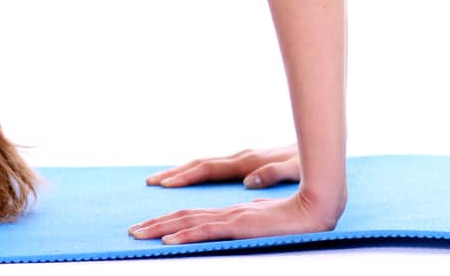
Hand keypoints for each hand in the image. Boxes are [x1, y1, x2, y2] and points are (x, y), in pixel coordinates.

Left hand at [128, 188, 336, 245]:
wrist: (318, 207)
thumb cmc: (296, 215)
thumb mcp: (265, 221)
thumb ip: (248, 220)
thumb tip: (235, 221)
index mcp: (229, 212)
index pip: (191, 216)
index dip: (168, 221)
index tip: (148, 227)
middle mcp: (225, 212)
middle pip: (182, 216)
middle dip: (154, 224)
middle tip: (131, 232)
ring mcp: (231, 218)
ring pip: (187, 222)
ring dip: (160, 229)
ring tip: (138, 234)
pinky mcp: (240, 225)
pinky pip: (207, 231)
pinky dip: (185, 236)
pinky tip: (169, 242)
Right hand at [145, 145, 299, 189]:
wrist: (321, 149)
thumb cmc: (311, 163)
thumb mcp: (297, 169)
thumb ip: (274, 173)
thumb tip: (249, 181)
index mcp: (247, 162)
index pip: (208, 169)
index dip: (186, 176)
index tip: (165, 183)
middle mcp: (241, 158)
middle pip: (200, 164)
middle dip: (174, 173)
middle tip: (149, 181)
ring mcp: (243, 159)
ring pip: (205, 164)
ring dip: (182, 171)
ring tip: (161, 180)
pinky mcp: (248, 162)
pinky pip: (215, 167)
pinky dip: (197, 171)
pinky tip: (191, 177)